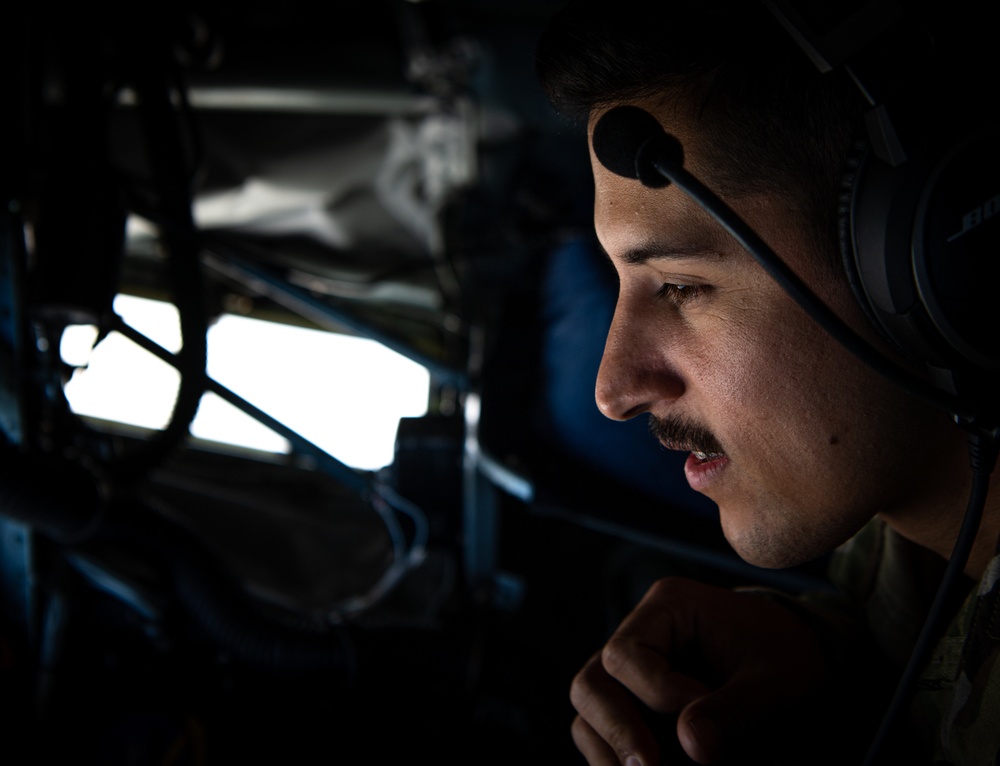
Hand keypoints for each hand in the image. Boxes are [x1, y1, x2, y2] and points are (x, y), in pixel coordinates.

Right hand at [569, 577, 826, 764]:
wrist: (799, 656)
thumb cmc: (786, 654)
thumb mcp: (773, 680)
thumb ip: (733, 710)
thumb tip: (691, 747)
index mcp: (667, 606)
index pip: (627, 655)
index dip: (656, 695)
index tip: (700, 721)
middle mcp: (638, 633)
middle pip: (592, 683)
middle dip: (617, 730)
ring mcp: (632, 671)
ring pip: (590, 713)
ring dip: (612, 750)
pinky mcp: (636, 703)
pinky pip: (605, 733)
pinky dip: (619, 758)